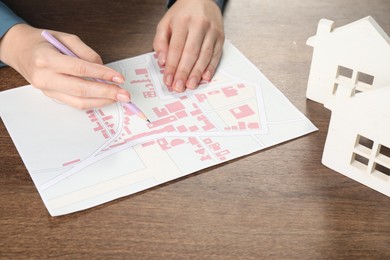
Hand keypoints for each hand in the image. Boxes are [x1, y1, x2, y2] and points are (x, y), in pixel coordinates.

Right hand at [0, 24, 129, 108]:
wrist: (20, 50)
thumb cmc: (43, 42)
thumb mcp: (65, 38)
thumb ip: (86, 52)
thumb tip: (103, 67)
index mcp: (47, 59)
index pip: (80, 69)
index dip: (102, 74)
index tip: (119, 77)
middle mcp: (45, 78)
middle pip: (81, 90)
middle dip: (106, 93)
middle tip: (124, 94)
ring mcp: (48, 90)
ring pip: (79, 101)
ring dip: (102, 101)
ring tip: (118, 98)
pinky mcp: (52, 97)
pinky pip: (75, 103)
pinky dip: (92, 102)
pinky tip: (105, 98)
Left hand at [153, 0, 224, 91]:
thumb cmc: (183, 14)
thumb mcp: (165, 22)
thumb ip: (160, 41)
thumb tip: (162, 61)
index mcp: (182, 21)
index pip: (176, 48)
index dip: (172, 66)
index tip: (168, 79)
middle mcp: (199, 25)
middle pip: (191, 53)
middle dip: (184, 72)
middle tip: (179, 87)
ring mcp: (212, 31)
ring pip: (204, 55)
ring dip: (197, 73)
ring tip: (190, 85)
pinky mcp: (221, 37)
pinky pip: (216, 55)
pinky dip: (211, 68)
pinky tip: (205, 77)